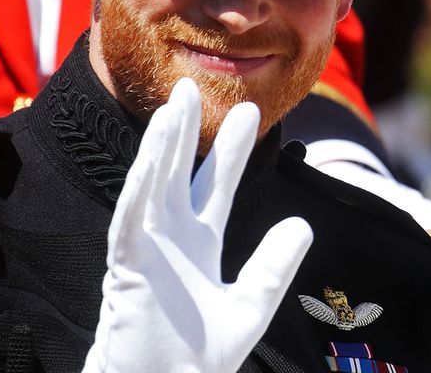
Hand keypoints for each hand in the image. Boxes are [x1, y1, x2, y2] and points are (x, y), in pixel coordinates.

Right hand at [83, 78, 313, 372]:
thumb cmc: (195, 360)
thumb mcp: (250, 307)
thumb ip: (274, 266)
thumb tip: (302, 224)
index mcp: (197, 247)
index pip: (215, 187)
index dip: (228, 151)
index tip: (248, 113)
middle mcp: (170, 242)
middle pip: (178, 174)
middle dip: (186, 131)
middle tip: (194, 86)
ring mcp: (146, 253)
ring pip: (152, 187)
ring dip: (161, 146)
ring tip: (175, 105)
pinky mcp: (128, 270)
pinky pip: (132, 220)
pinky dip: (141, 188)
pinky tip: (152, 158)